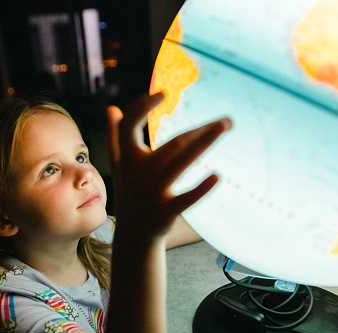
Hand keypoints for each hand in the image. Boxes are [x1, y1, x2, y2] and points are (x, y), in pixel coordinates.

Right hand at [106, 92, 231, 243]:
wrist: (132, 234)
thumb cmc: (129, 192)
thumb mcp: (119, 165)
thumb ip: (114, 136)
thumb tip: (111, 108)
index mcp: (127, 159)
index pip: (128, 127)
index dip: (141, 107)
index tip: (162, 93)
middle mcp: (137, 173)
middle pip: (171, 144)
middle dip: (200, 131)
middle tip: (227, 121)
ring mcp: (151, 193)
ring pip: (180, 163)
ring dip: (204, 143)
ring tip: (226, 127)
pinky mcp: (165, 212)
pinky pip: (185, 199)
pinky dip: (201, 188)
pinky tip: (217, 176)